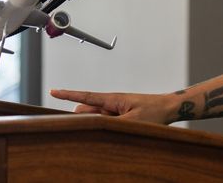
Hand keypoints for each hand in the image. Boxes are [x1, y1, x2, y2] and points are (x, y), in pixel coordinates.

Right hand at [50, 89, 172, 123]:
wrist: (169, 108)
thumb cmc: (154, 111)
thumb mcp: (133, 121)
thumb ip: (112, 124)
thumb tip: (95, 126)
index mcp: (113, 99)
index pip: (85, 96)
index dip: (68, 95)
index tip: (53, 91)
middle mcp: (112, 103)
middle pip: (86, 110)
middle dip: (81, 118)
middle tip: (84, 128)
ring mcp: (116, 110)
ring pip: (96, 118)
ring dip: (95, 124)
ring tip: (110, 127)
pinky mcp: (121, 116)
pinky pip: (105, 122)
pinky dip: (104, 127)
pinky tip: (113, 132)